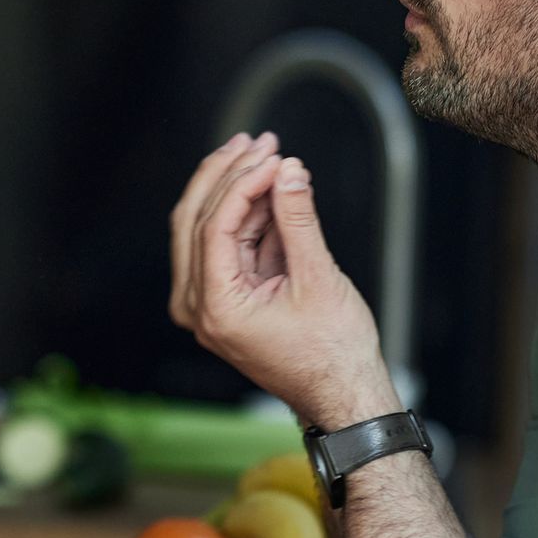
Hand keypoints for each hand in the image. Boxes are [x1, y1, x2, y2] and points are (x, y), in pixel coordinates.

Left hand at [169, 132, 400, 429]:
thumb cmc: (332, 354)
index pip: (213, 226)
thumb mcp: (319, 278)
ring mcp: (206, 305)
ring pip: (204, 229)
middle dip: (227, 175)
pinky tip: (269, 189)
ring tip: (269, 156)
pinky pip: (224, 246)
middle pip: (194, 221)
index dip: (242, 182)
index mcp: (216, 308)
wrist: (342, 396)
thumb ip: (299, 220)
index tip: (273, 156)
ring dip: (235, 190)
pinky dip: (244, 215)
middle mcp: (199, 308)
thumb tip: (289, 171)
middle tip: (259, 142)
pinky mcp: (223, 299)